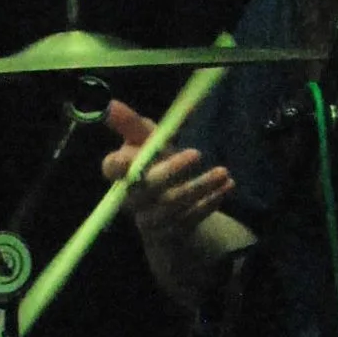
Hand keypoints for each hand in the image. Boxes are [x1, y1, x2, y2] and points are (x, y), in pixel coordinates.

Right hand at [102, 95, 233, 254]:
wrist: (169, 208)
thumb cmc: (155, 166)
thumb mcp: (146, 142)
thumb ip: (132, 124)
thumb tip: (111, 103)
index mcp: (121, 174)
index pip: (110, 169)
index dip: (118, 164)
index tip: (131, 154)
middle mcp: (131, 198)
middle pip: (146, 188)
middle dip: (170, 170)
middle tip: (197, 153)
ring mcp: (151, 219)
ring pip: (173, 204)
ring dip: (200, 186)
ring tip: (224, 172)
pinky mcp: (171, 233)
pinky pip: (191, 218)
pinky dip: (210, 202)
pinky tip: (226, 187)